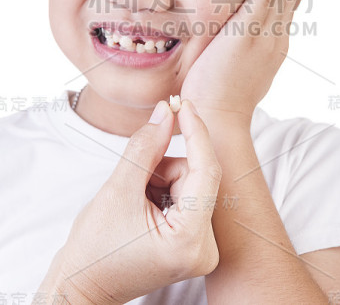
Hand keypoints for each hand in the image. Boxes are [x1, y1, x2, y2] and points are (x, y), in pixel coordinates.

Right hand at [39, 99, 221, 304]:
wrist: (82, 286)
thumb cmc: (94, 248)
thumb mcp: (118, 189)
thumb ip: (145, 147)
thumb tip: (165, 112)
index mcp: (189, 240)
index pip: (206, 171)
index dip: (195, 133)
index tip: (182, 104)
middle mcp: (205, 248)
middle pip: (196, 176)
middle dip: (164, 166)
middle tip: (135, 177)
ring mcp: (202, 248)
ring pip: (190, 183)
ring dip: (161, 178)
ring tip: (134, 199)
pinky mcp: (194, 243)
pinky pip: (187, 195)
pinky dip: (163, 189)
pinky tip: (142, 205)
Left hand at [180, 0, 311, 123]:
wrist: (218, 120)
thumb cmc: (221, 95)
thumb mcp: (241, 66)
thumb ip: (244, 46)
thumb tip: (238, 35)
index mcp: (274, 41)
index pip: (290, 2)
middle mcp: (275, 36)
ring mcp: (263, 35)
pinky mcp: (246, 36)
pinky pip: (261, 0)